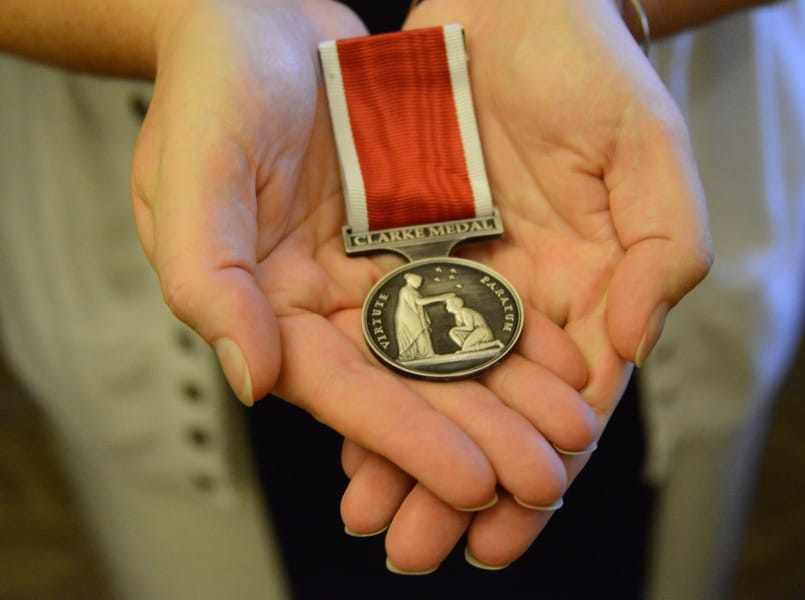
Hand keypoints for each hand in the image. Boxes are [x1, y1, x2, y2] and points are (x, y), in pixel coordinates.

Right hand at [131, 0, 596, 513]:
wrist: (260, 13)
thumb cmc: (213, 84)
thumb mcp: (195, 171)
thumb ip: (212, 278)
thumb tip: (253, 381)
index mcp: (264, 304)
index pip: (339, 389)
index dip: (404, 440)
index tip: (469, 483)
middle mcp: (322, 301)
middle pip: (407, 384)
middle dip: (477, 437)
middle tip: (543, 480)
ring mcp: (373, 270)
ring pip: (451, 347)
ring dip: (511, 397)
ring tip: (571, 435)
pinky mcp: (415, 236)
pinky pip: (473, 289)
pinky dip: (516, 328)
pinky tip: (567, 361)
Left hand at [339, 0, 711, 571]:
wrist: (515, 5)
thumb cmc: (592, 69)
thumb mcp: (649, 151)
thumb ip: (662, 249)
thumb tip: (629, 346)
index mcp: (587, 292)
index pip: (567, 407)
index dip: (538, 473)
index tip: (504, 531)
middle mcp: (521, 299)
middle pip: (488, 412)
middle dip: (453, 485)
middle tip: (416, 548)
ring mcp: (461, 276)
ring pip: (429, 383)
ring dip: (400, 451)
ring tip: (369, 511)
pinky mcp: (404, 247)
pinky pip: (382, 325)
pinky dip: (366, 378)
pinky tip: (339, 427)